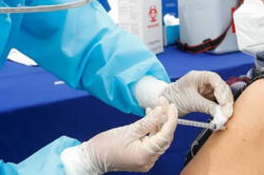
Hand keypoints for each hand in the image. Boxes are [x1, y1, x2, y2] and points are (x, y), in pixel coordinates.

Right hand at [61, 98, 177, 174]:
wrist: (93, 158)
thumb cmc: (106, 145)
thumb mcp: (128, 130)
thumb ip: (146, 122)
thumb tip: (161, 111)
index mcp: (145, 155)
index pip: (166, 135)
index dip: (171, 119)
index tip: (171, 105)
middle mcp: (149, 160)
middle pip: (165, 138)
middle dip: (166, 119)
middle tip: (164, 102)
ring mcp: (146, 161)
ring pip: (159, 140)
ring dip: (159, 124)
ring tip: (156, 107)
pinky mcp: (142, 157)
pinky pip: (152, 142)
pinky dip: (153, 130)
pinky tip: (150, 117)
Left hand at [162, 70, 232, 122]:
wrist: (165, 104)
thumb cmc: (174, 98)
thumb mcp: (191, 102)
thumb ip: (207, 107)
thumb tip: (223, 116)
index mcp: (199, 76)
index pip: (216, 80)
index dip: (222, 91)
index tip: (225, 104)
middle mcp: (205, 81)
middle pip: (222, 88)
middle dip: (226, 101)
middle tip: (227, 114)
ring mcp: (207, 90)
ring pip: (222, 96)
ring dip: (225, 106)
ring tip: (225, 117)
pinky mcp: (208, 98)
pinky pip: (218, 103)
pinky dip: (221, 110)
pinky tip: (221, 117)